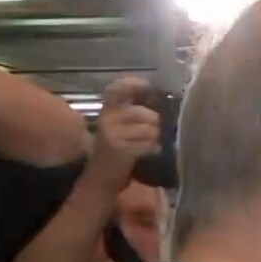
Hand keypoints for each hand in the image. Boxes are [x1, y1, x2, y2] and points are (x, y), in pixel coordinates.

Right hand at [86, 77, 159, 191]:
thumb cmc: (115, 150)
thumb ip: (134, 112)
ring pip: (147, 129)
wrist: (100, 177)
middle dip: (155, 121)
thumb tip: (160, 101)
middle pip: (140, 112)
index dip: (131, 84)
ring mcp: (112, 134)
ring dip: (156, 136)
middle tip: (159, 130)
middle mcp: (107, 119)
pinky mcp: (120, 149)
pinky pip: (147, 144)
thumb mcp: (120, 127)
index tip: (147, 85)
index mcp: (107, 111)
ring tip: (155, 143)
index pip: (115, 90)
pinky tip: (153, 151)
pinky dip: (154, 148)